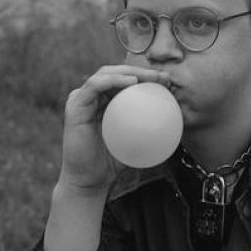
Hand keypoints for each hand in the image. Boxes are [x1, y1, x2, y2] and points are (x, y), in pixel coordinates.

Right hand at [59, 65, 170, 190]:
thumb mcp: (137, 141)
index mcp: (105, 101)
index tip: (169, 83)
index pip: (126, 81)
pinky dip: (113, 80)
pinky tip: (131, 82)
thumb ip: (149, 128)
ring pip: (106, 73)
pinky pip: (94, 85)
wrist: (91, 180)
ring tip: (151, 77)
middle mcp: (93, 97)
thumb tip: (176, 120)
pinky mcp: (75, 104)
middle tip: (163, 77)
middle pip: (117, 73)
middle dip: (142, 70)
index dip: (148, 77)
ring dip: (130, 72)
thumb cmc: (114, 161)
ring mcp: (82, 98)